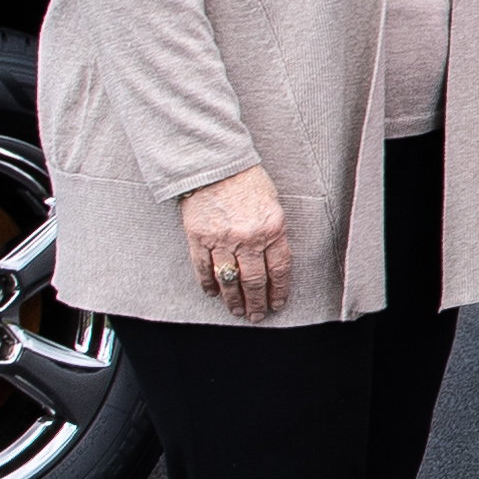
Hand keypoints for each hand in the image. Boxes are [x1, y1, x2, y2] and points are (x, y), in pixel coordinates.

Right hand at [179, 165, 293, 319]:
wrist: (215, 164)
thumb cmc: (246, 180)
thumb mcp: (272, 204)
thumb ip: (273, 232)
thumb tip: (273, 262)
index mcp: (272, 229)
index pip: (279, 270)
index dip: (278, 291)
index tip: (277, 303)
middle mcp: (249, 238)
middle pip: (254, 281)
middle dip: (257, 303)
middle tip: (257, 315)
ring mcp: (222, 239)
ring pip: (230, 280)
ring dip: (234, 300)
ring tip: (237, 311)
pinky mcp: (199, 237)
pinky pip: (204, 269)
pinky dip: (208, 284)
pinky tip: (212, 294)